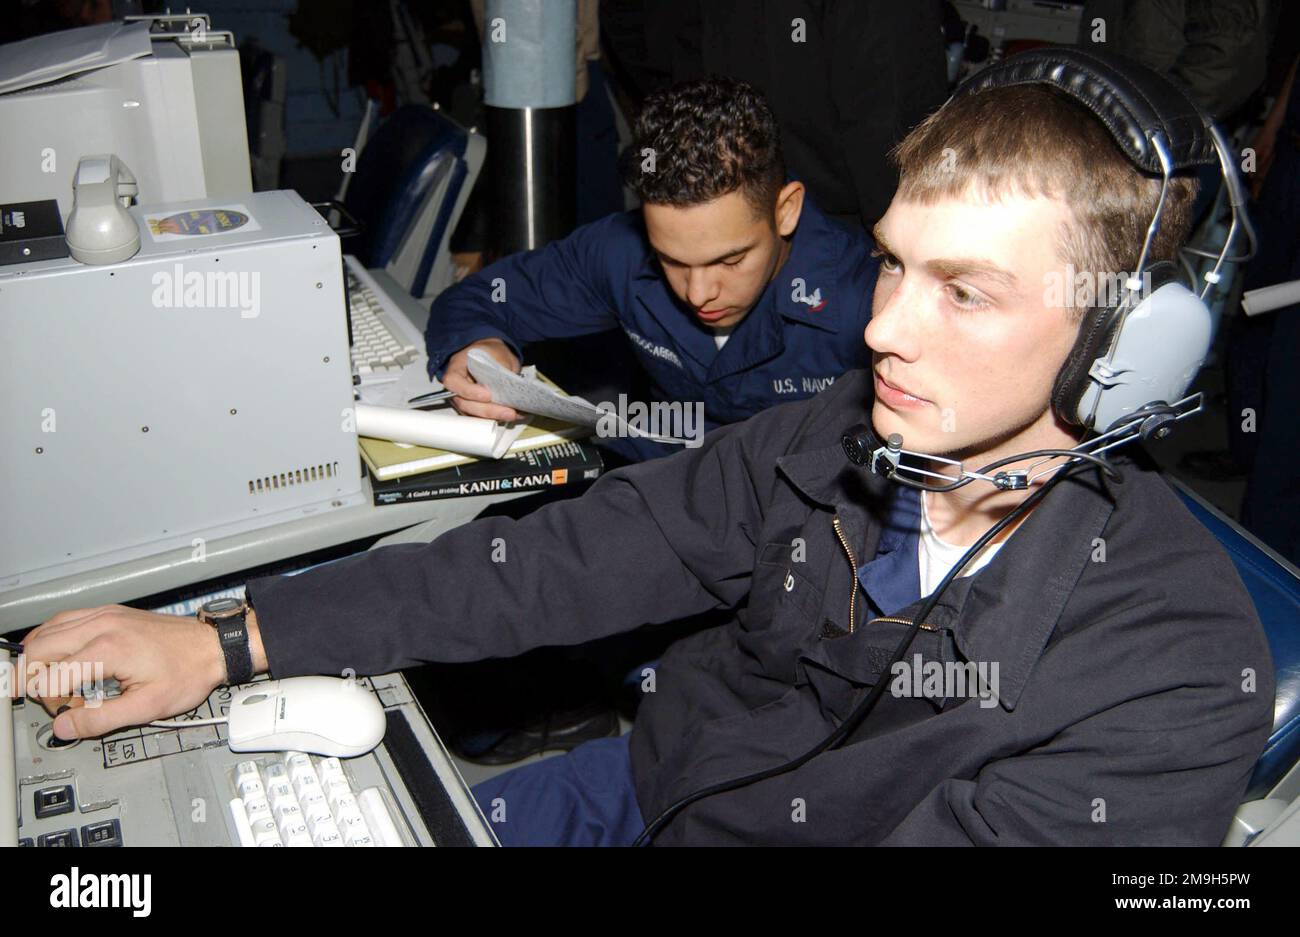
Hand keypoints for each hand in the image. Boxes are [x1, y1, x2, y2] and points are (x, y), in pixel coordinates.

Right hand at [20, 605, 227, 740]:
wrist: (212, 646)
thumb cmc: (188, 673)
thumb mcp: (147, 707)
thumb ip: (100, 720)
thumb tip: (65, 728)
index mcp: (108, 650)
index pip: (49, 677)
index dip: (51, 702)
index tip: (69, 713)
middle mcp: (102, 626)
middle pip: (38, 649)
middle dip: (31, 678)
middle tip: (48, 699)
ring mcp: (105, 615)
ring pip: (47, 631)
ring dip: (38, 658)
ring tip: (51, 681)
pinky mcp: (110, 612)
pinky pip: (65, 620)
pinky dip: (51, 639)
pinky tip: (55, 655)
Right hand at [442, 338, 521, 421]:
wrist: (492, 355)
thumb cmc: (491, 352)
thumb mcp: (498, 354)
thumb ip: (502, 370)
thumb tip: (511, 388)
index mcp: (457, 367)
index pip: (454, 381)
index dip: (469, 391)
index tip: (487, 395)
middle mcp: (457, 385)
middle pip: (465, 403)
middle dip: (488, 410)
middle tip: (508, 411)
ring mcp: (464, 398)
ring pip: (473, 413)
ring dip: (493, 416)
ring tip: (512, 414)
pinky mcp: (475, 406)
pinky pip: (481, 416)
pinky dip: (496, 416)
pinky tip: (511, 414)